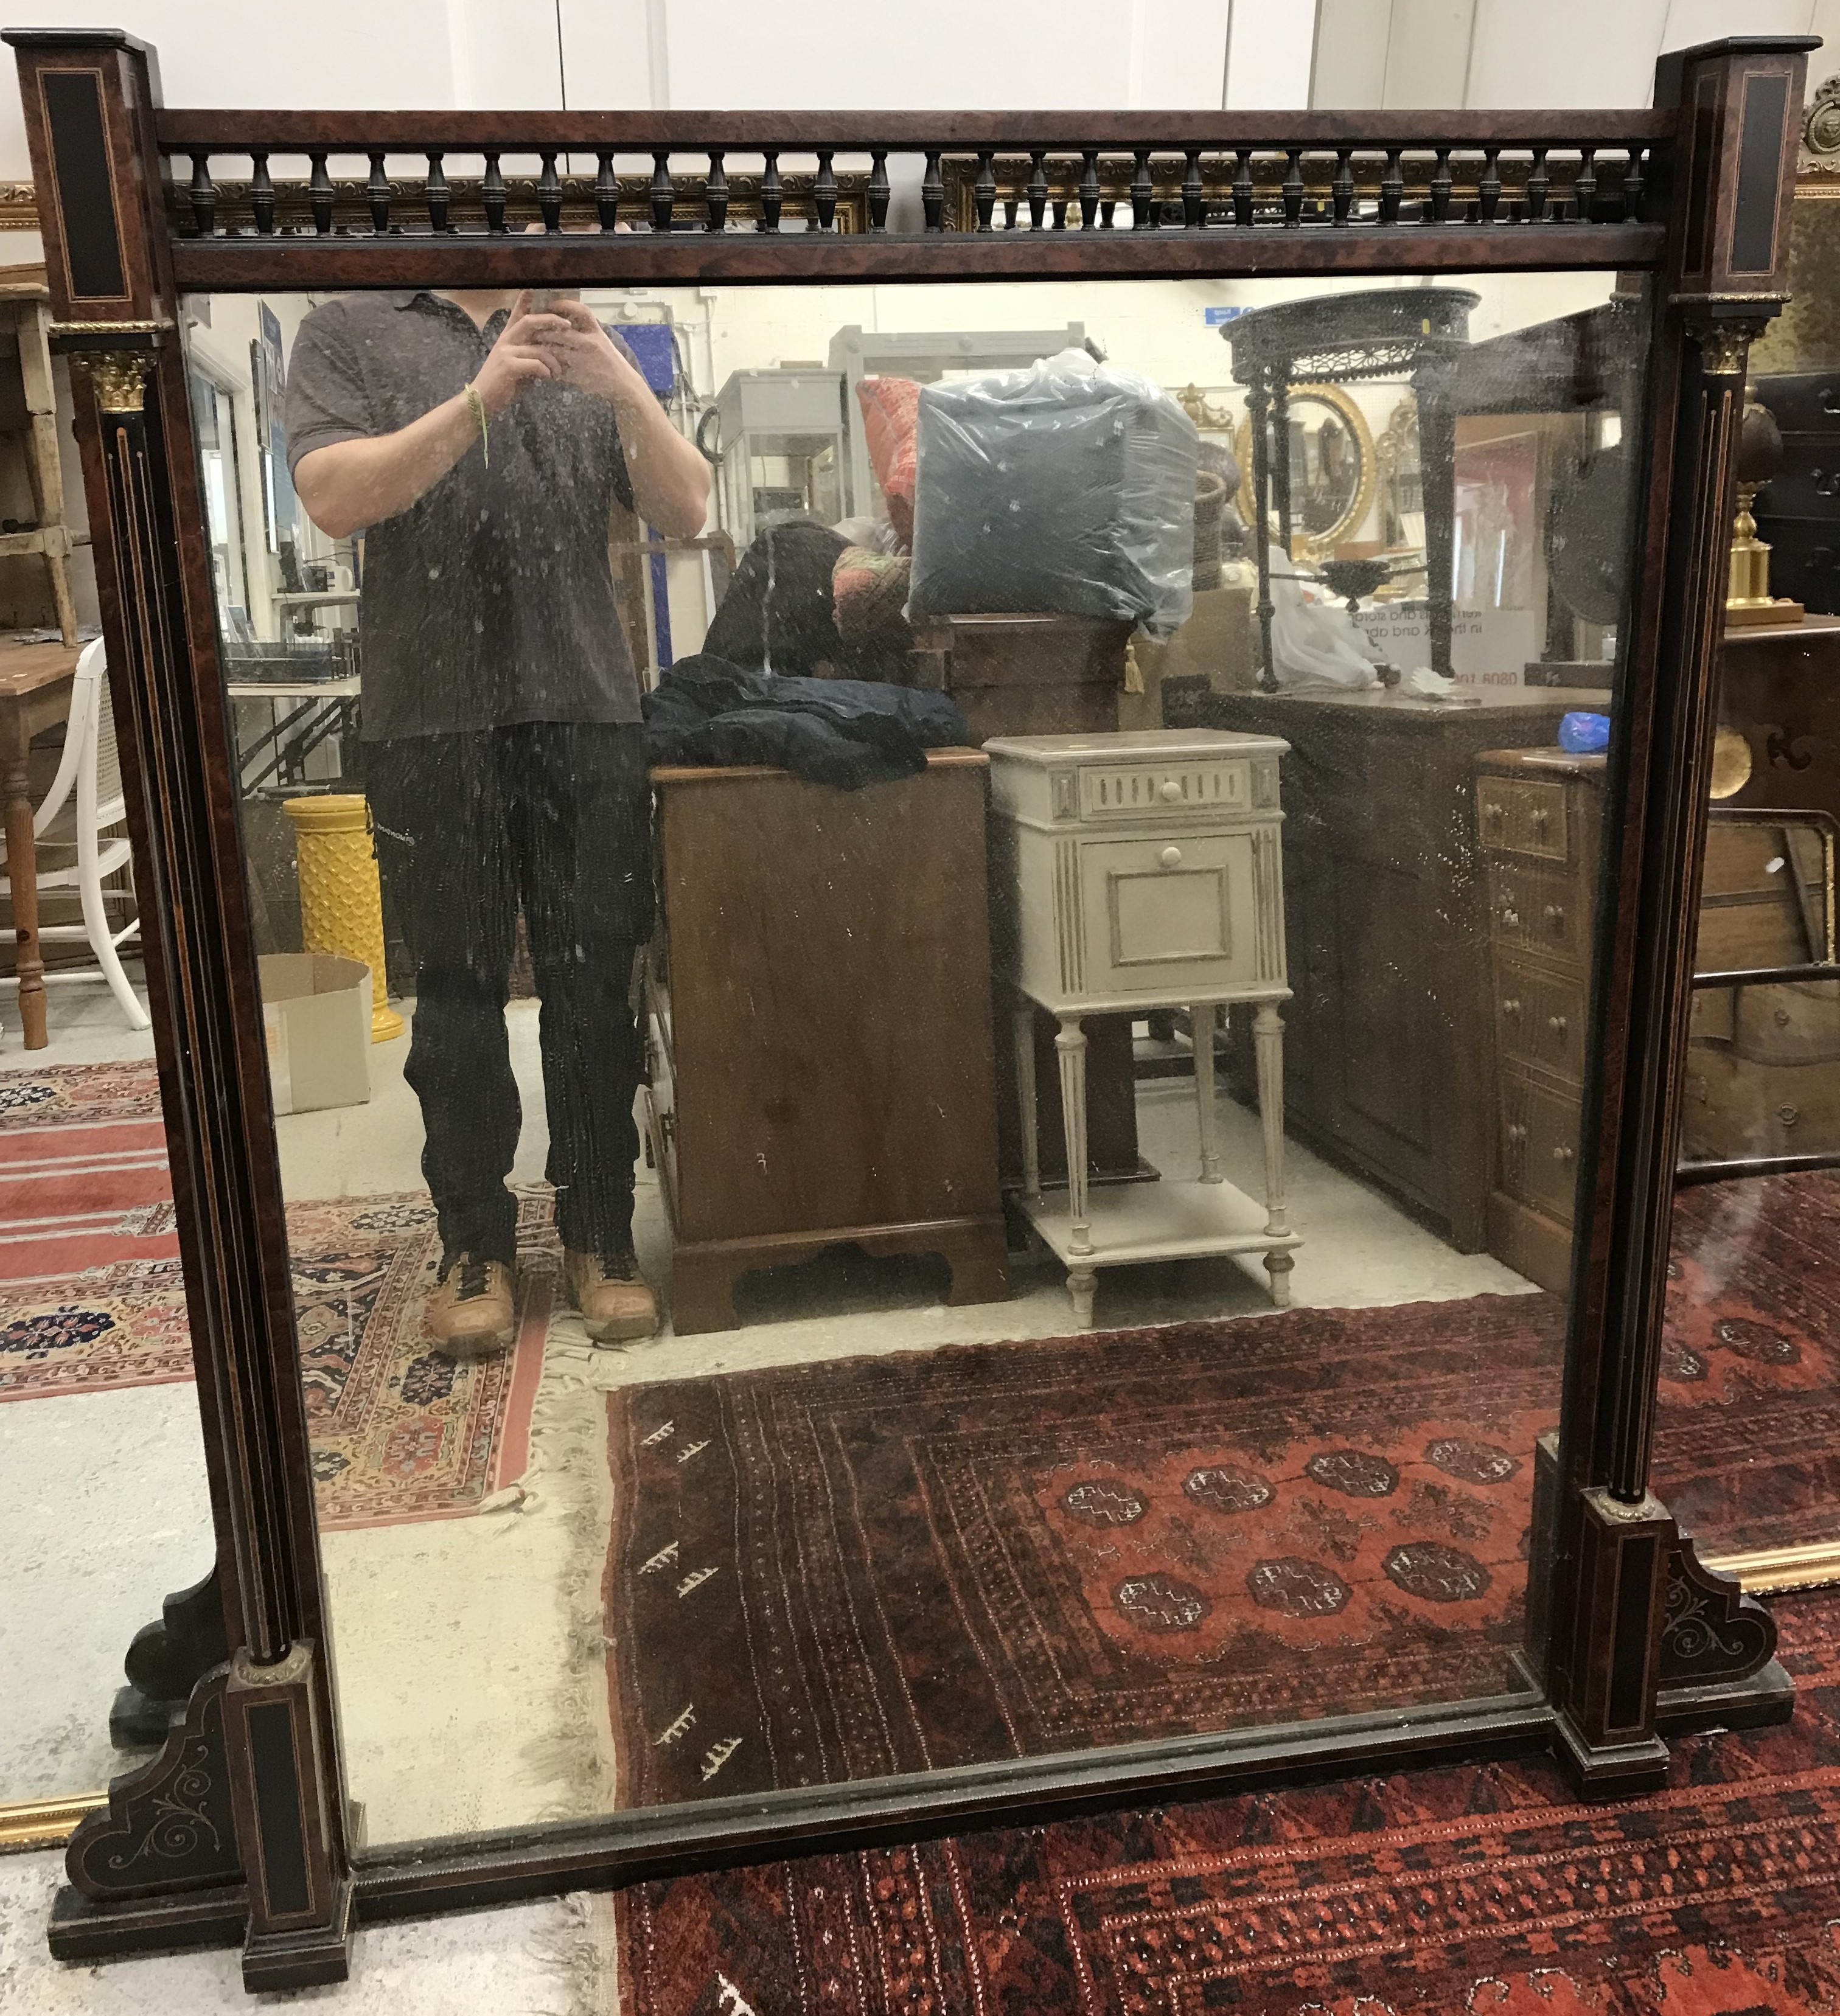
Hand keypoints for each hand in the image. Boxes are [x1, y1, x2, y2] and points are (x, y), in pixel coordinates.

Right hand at [472, 291, 566, 415]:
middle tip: (568, 325)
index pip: (517, 315)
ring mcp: (506, 352)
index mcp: (507, 340)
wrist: (482, 401)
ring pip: (538, 348)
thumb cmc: (502, 387)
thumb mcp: (518, 368)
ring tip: (558, 373)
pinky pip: (535, 363)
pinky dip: (545, 370)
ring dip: (554, 361)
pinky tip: (548, 378)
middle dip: (551, 321)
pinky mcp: (508, 366)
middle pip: (530, 322)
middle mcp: (506, 341)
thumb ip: (530, 357)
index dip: (524, 301)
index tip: (532, 288)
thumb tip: (549, 355)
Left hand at [529, 298, 648, 408]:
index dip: (564, 305)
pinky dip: (547, 364)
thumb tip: (562, 316)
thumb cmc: (609, 360)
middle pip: (561, 330)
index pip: (580, 311)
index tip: (550, 304)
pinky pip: (556, 367)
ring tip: (532, 343)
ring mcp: (583, 360)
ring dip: (541, 346)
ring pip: (555, 349)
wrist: (622, 385)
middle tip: (531, 325)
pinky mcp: (577, 376)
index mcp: (596, 332)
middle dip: (544, 327)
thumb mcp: (601, 340)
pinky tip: (541, 362)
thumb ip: (584, 329)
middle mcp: (590, 344)